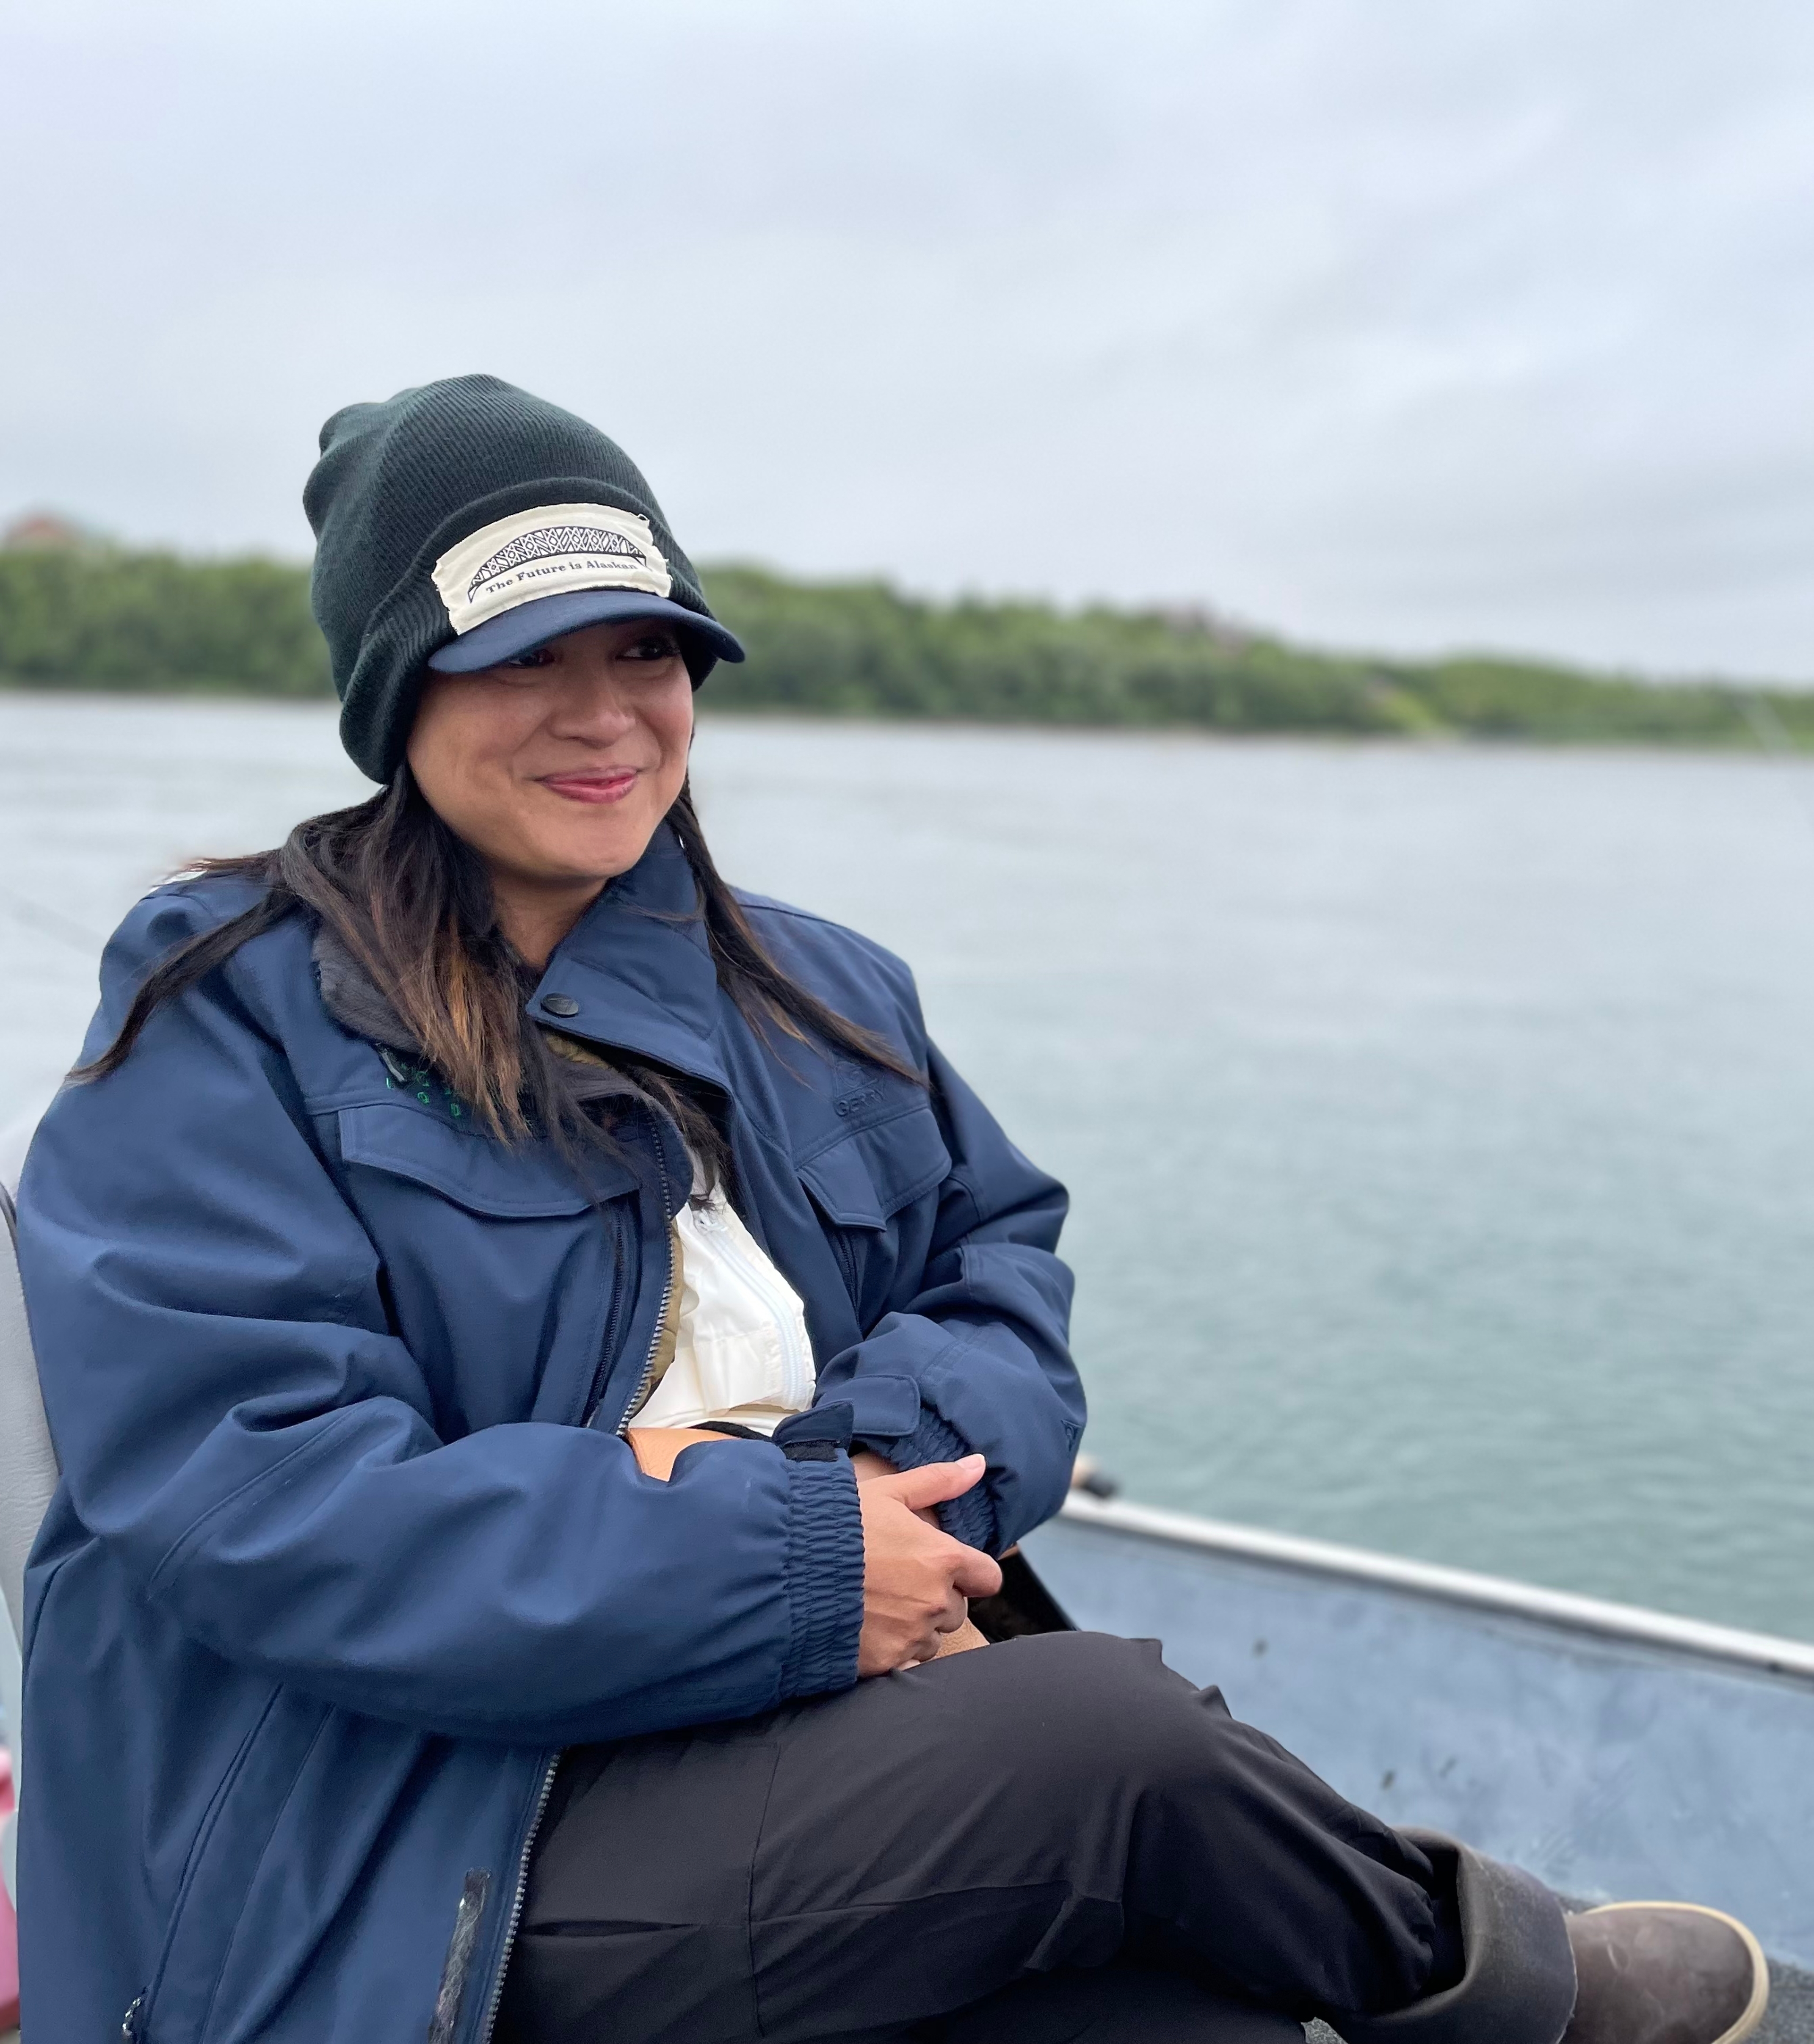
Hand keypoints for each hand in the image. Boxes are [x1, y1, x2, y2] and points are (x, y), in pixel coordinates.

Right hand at [856, 1456, 1002, 1676]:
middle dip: (935, 1598)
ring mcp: (911, 1635)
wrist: (785, 1570)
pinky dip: (891, 1649)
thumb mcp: (888, 1493)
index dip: (970, 1572)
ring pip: (931, 1638)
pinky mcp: (886, 1662)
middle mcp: (935, 1601)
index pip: (988, 1576)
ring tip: (877, 1604)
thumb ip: (938, 1481)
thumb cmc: (836, 1526)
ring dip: (914, 1626)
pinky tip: (866, 1628)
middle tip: (897, 1581)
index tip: (946, 1567)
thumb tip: (978, 1464)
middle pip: (956, 1608)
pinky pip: (904, 1661)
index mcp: (943, 1558)